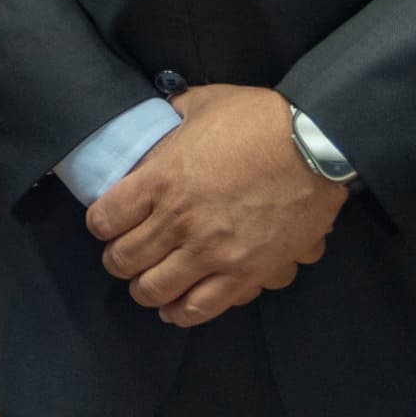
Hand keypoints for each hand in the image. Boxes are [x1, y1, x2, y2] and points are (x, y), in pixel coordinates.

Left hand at [85, 84, 344, 327]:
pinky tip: (174, 310)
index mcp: (160, 179)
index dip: (100, 223)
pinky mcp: (245, 273)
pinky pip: (200, 307)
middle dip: (118, 260)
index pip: (104, 219)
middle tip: (124, 256)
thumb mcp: (202, 103)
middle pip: (124, 260)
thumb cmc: (258, 119)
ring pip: (155, 290)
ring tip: (147, 284)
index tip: (108, 223)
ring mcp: (211, 252)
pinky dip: (181, 313)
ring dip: (145, 289)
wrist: (315, 145)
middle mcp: (178, 221)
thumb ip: (172, 117)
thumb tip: (161, 119)